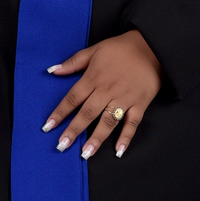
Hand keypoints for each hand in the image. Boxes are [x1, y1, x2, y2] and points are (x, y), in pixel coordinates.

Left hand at [42, 29, 163, 158]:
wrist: (152, 46)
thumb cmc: (121, 48)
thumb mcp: (94, 50)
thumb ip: (73, 62)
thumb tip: (52, 71)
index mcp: (94, 78)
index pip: (72, 98)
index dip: (59, 113)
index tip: (48, 127)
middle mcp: (107, 90)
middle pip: (87, 113)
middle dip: (74, 130)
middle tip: (62, 146)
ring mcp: (124, 98)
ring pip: (108, 122)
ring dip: (96, 138)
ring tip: (86, 153)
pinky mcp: (140, 104)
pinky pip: (132, 123)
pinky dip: (126, 137)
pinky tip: (118, 151)